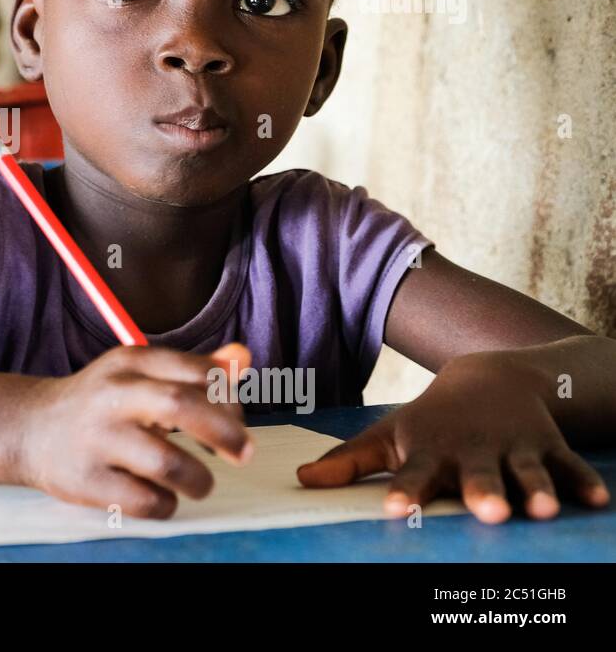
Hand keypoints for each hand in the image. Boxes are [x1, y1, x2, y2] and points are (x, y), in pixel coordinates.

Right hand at [16, 344, 252, 518]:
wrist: (31, 428)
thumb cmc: (103, 403)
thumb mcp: (143, 374)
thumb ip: (196, 369)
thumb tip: (244, 358)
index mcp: (131, 362)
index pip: (198, 371)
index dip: (230, 399)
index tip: (235, 419)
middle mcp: (112, 394)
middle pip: (181, 406)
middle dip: (227, 433)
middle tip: (243, 453)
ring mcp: (96, 438)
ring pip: (167, 462)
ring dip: (199, 479)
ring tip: (199, 483)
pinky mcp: (85, 480)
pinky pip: (145, 501)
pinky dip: (166, 504)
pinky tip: (161, 496)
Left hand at [297, 352, 610, 522]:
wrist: (489, 376)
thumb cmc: (431, 421)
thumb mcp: (388, 436)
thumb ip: (349, 462)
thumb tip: (301, 481)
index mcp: (432, 454)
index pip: (415, 476)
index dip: (406, 492)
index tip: (395, 509)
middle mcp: (473, 452)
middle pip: (477, 476)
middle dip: (482, 492)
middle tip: (486, 512)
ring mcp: (514, 449)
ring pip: (527, 472)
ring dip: (533, 489)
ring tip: (537, 509)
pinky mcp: (549, 447)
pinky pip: (570, 466)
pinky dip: (582, 481)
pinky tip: (595, 500)